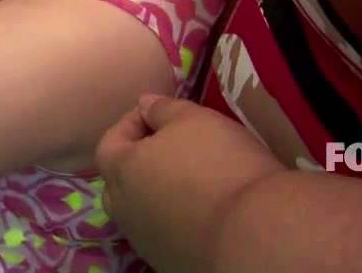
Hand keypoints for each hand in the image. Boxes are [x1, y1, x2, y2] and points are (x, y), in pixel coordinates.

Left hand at [95, 94, 285, 272]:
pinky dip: (173, 218)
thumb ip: (163, 109)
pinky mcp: (168, 262)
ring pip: (139, 211)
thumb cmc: (219, 164)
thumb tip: (144, 104)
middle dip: (136, 161)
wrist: (252, 233)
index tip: (157, 113)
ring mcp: (144, 241)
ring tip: (187, 179)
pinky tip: (200, 209)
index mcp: (121, 172)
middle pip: (118, 181)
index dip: (131, 122)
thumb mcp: (194, 119)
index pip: (110, 142)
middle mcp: (124, 210)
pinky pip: (162, 233)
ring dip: (154, 192)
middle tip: (168, 148)